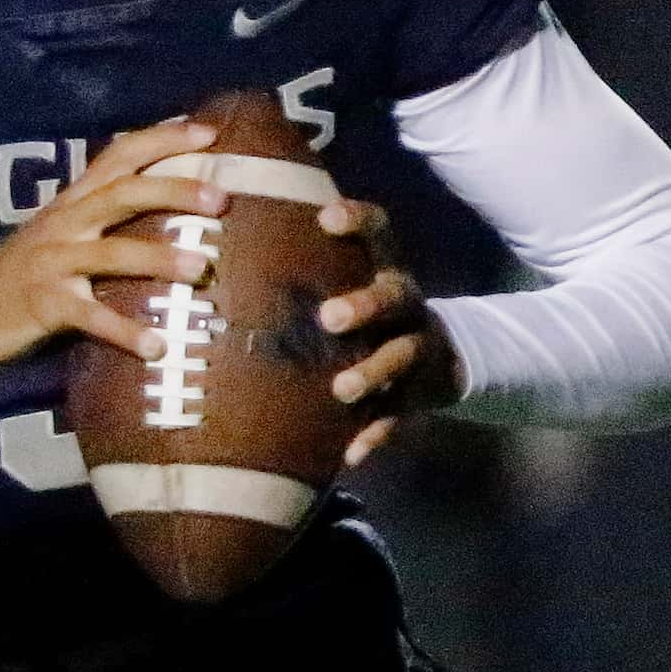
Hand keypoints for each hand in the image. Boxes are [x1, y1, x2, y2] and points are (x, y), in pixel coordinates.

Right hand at [0, 119, 228, 372]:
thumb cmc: (20, 277)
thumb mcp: (58, 236)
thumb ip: (102, 222)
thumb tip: (168, 216)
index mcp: (71, 202)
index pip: (118, 154)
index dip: (162, 139)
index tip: (209, 131)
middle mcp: (64, 223)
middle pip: (123, 193)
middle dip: (175, 190)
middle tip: (222, 199)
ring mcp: (52, 263)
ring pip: (112, 252)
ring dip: (159, 257)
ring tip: (201, 269)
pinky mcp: (44, 304)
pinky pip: (91, 316)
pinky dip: (126, 331)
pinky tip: (157, 347)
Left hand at [316, 197, 464, 466]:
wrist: (441, 357)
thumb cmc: (368, 311)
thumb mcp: (353, 278)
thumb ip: (309, 263)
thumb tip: (228, 235)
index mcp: (385, 266)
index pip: (379, 229)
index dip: (358, 220)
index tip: (325, 218)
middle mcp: (406, 301)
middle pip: (394, 296)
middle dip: (365, 305)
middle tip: (328, 317)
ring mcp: (418, 346)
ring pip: (401, 356)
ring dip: (371, 372)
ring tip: (341, 389)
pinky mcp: (422, 391)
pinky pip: (402, 414)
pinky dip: (377, 433)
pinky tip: (351, 453)